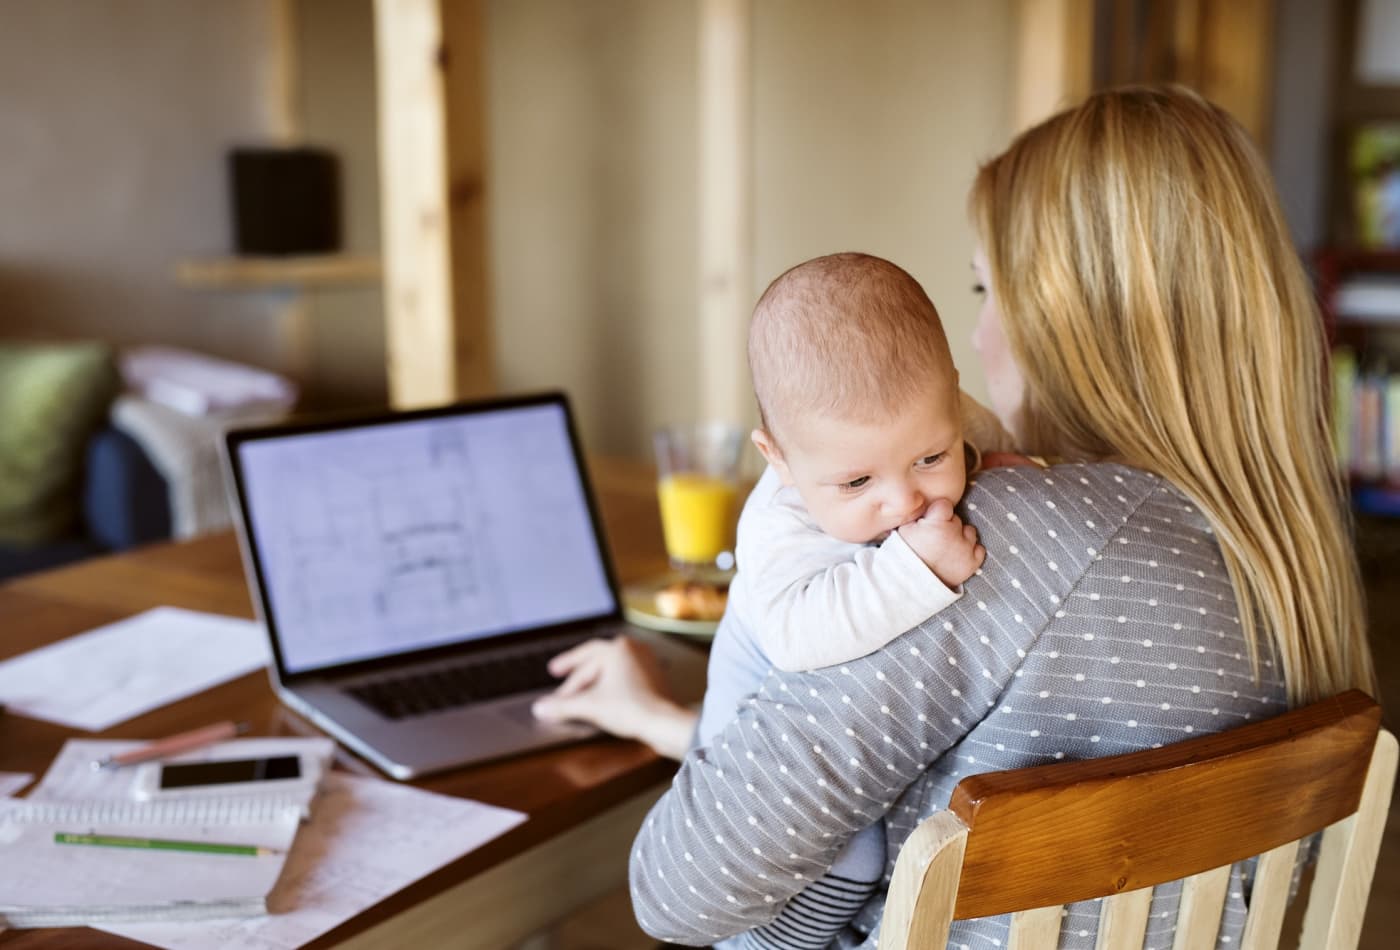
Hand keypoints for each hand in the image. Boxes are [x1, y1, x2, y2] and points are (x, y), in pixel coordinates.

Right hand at [531, 637, 697, 759]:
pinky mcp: (654, 680)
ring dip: (594, 684)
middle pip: (597, 664)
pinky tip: (603, 701)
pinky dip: (610, 689)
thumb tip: (540, 708)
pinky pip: (625, 680)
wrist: (665, 723)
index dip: (566, 664)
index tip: (554, 670)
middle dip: (578, 680)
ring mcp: (646, 664)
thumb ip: (562, 706)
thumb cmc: (633, 708)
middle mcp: (634, 650)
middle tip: (563, 690)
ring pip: (612, 672)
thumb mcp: (590, 706)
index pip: (584, 655)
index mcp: (618, 648)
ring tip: (581, 696)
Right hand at [897, 498, 985, 587]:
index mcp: (937, 522)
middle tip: (936, 538)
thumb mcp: (904, 530)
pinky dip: (972, 551)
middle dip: (948, 525)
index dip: (938, 512)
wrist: (912, 585)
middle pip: (957, 519)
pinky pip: (979, 549)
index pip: (945, 505)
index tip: (932, 520)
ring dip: (961, 537)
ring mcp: (965, 548)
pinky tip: (959, 555)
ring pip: (970, 532)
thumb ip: (918, 515)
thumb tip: (924, 505)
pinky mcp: (972, 563)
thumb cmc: (905, 555)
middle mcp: (954, 533)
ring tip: (947, 547)